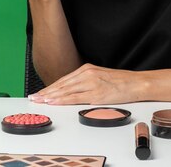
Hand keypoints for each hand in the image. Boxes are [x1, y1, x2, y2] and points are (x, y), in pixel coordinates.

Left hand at [28, 64, 142, 104]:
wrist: (136, 83)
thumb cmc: (120, 82)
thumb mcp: (100, 77)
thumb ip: (85, 82)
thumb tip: (72, 91)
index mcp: (87, 69)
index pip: (64, 80)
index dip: (50, 87)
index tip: (40, 93)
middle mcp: (87, 74)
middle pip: (62, 84)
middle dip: (46, 92)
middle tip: (34, 97)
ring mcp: (91, 83)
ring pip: (66, 91)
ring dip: (51, 96)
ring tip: (39, 101)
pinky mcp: (96, 93)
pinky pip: (75, 97)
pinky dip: (63, 100)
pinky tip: (54, 102)